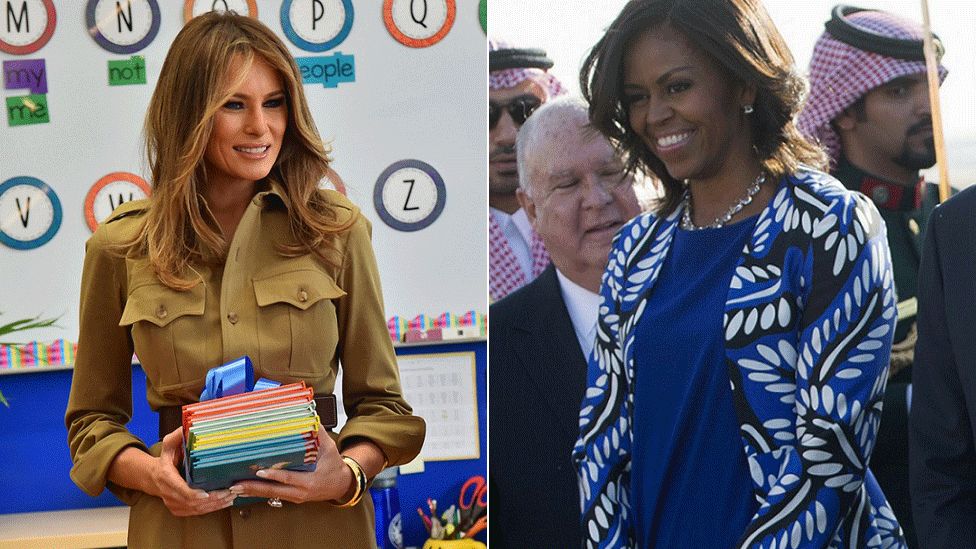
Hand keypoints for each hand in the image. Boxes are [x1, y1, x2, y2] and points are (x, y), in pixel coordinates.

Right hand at [148, 427, 236, 515]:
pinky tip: (223, 503)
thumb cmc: (165, 458)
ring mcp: (172, 503)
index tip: (207, 494)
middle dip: (212, 499)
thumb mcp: (168, 444)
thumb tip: (187, 426)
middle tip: (229, 493)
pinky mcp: (177, 509)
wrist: (152, 476)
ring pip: (195, 509)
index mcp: (166, 477)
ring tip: (231, 497)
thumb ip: (177, 436)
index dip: (194, 494)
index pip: (180, 489)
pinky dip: (210, 509)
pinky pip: (195, 513)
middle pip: (191, 502)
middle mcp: (168, 493)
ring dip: (214, 506)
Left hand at [228, 426, 353, 503]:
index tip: (259, 471)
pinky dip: (258, 492)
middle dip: (254, 488)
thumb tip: (307, 413)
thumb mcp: (328, 448)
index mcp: (309, 481)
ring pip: (270, 495)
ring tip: (234, 488)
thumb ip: (317, 432)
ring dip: (252, 491)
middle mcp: (300, 492)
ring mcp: (295, 497)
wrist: (341, 484)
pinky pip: (272, 495)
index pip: (288, 478)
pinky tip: (245, 489)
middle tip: (236, 484)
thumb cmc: (334, 465)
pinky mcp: (291, 498)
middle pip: (273, 491)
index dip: (273, 475)